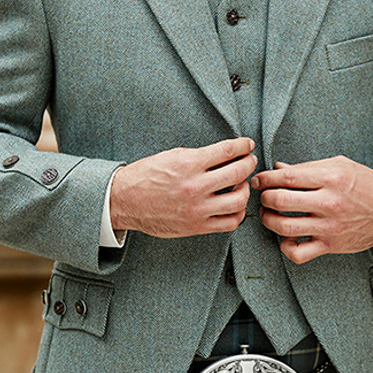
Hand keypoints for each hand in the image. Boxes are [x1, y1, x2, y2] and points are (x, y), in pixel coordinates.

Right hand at [109, 137, 256, 237]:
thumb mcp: (171, 156)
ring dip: (245, 189)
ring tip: (241, 184)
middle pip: (238, 173)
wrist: (124, 201)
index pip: (227, 151)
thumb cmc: (145, 176)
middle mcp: (194, 186)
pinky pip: (229, 223)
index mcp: (188, 164)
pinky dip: (237, 213)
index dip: (243, 146)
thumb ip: (199, 156)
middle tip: (249, 161)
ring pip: (238, 200)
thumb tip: (225, 155)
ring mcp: (197, 209)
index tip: (247, 145)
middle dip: (249, 164)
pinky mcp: (196, 226)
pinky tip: (233, 205)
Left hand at [251, 156, 372, 264]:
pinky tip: (287, 238)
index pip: (287, 177)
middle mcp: (329, 202)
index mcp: (330, 178)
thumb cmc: (366, 185)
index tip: (259, 180)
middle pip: (280, 201)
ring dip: (268, 220)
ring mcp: (329, 226)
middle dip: (265, 198)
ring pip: (284, 227)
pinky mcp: (330, 245)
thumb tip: (278, 167)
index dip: (266, 178)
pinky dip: (286, 247)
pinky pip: (298, 254)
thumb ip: (308, 168)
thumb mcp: (340, 166)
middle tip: (263, 196)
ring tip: (269, 215)